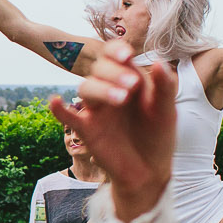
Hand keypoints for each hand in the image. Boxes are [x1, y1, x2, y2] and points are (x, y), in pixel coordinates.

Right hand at [51, 40, 176, 219]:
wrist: (149, 171)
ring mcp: (96, 110)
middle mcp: (109, 90)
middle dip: (114, 73)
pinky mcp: (86, 129)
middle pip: (99, 69)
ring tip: (121, 99)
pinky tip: (56, 101)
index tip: (127, 55)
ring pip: (86, 88)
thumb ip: (165, 87)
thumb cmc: (158, 137)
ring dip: (100, 89)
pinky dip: (60, 108)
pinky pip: (68, 116)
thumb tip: (159, 62)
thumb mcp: (166, 112)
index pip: (116, 57)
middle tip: (132, 85)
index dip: (117, 51)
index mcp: (128, 79)